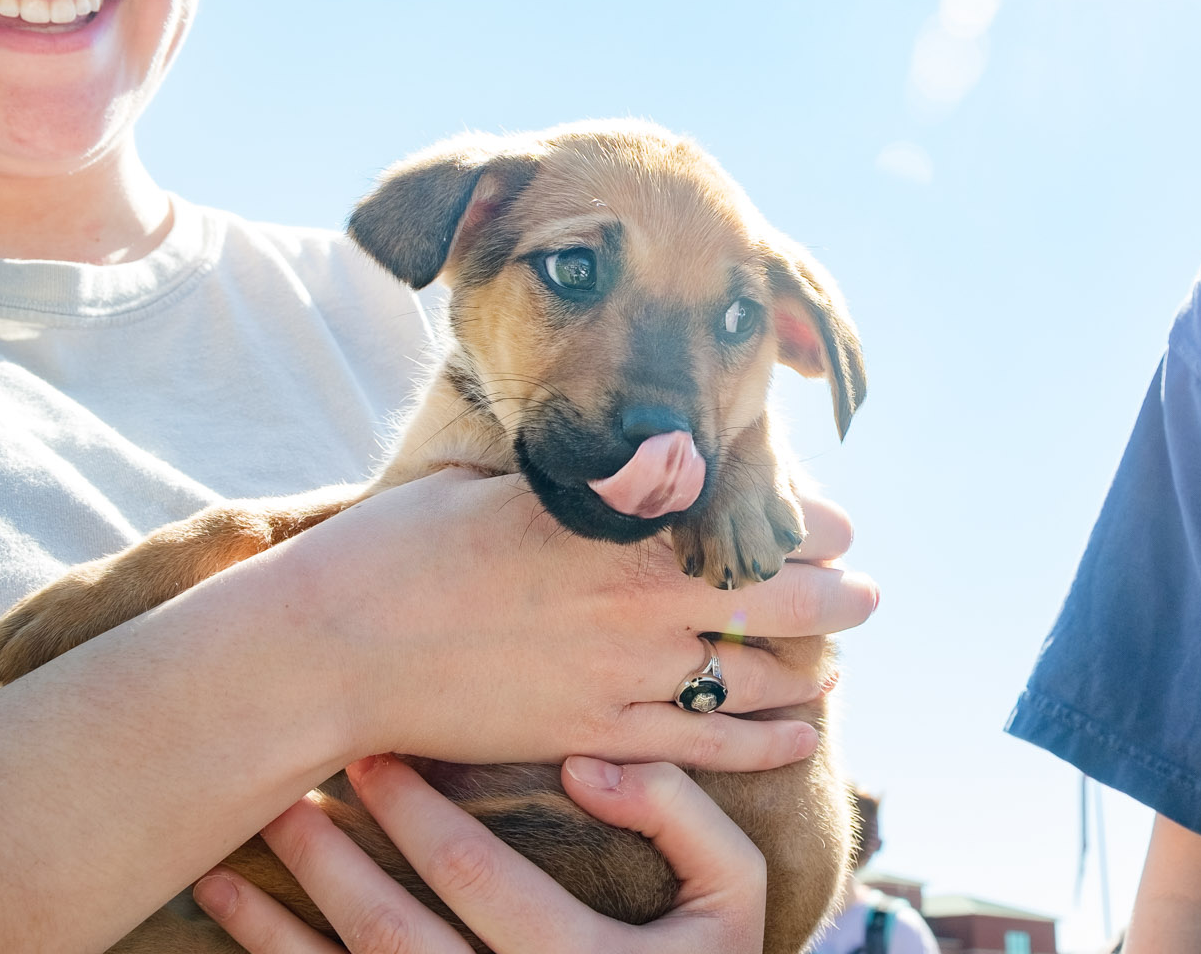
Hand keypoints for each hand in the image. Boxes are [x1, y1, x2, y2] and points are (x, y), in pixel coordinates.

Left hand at [193, 753, 763, 953]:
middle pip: (391, 935)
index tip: (370, 750)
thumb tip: (582, 761)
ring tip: (223, 867)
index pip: (476, 877)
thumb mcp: (734, 895)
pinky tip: (242, 929)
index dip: (414, 810)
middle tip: (280, 788)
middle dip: (326, 856)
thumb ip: (680, 815)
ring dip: (276, 927)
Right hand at [257, 470, 873, 772]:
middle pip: (776, 598)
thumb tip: (622, 456)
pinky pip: (705, 744)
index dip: (805, 521)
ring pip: (753, 676)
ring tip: (838, 661)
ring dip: (809, 669)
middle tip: (867, 592)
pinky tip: (799, 735)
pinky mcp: (594, 737)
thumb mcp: (499, 482)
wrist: (333, 646)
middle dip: (837, 595)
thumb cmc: (401, 547)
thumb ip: (576, 479)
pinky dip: (764, 739)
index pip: (746, 518)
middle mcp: (637, 602)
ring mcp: (621, 676)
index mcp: (617, 525)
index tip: (831, 521)